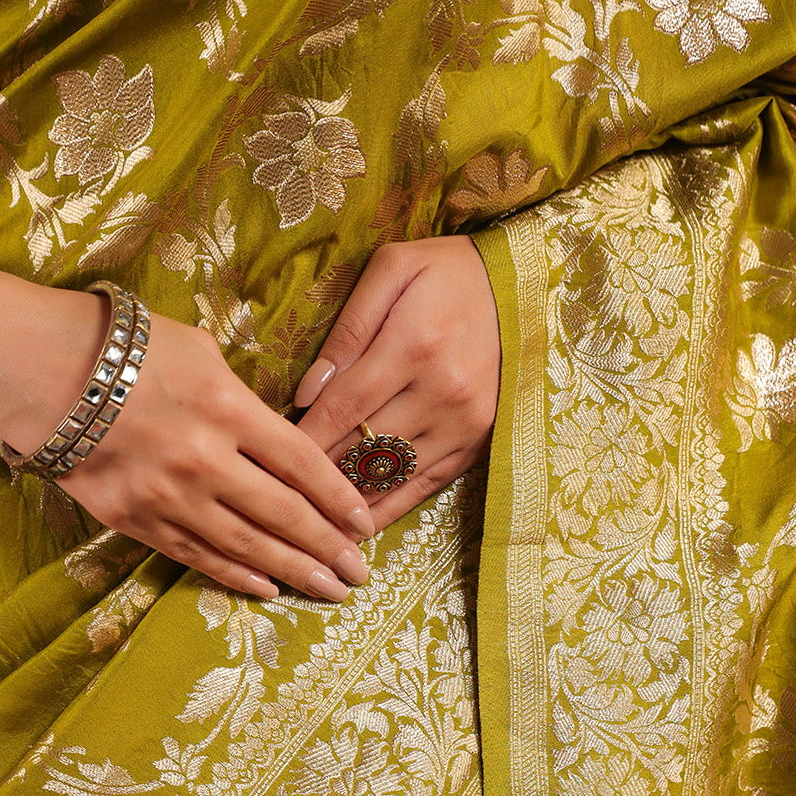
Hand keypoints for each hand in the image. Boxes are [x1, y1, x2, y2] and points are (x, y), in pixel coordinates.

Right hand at [0, 251, 373, 600]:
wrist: (38, 367)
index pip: (302, 463)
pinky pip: (197, 556)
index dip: (339, 497)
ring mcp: (169, 496)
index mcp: (228, 407)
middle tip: (360, 574)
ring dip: (294, 572)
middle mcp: (205, 459)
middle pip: (284, 515)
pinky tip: (268, 589)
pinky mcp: (135, 519)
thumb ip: (245, 399)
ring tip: (329, 591)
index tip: (364, 522)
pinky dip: (236, 576)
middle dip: (329, 548)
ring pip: (246, 546)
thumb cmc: (124, 346)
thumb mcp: (200, 351)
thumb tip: (281, 439)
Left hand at [293, 237, 500, 529]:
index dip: (303, 439)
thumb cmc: (447, 272)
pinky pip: (424, 487)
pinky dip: (388, 508)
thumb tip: (307, 392)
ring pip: (392, 477)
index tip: (270, 460)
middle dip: (318, 474)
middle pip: (363, 449)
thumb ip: (347, 329)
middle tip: (281, 493)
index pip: (342, 408)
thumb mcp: (393, 270)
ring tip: (312, 519)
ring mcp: (463, 424)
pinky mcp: (477, 443)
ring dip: (349, 499)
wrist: (524, 288)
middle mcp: (441, 392)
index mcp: (413, 345)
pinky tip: (357, 524)